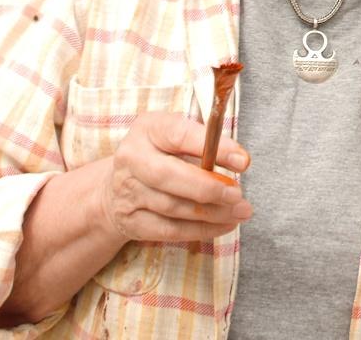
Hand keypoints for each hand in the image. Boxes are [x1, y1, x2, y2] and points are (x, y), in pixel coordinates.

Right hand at [97, 112, 252, 243]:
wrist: (117, 187)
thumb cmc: (160, 156)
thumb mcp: (177, 138)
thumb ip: (204, 145)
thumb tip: (239, 161)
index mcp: (147, 129)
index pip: (179, 134)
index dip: (213, 147)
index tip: (242, 160)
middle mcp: (131, 158)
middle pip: (168, 176)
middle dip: (209, 187)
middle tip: (238, 194)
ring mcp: (128, 192)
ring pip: (173, 207)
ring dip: (212, 212)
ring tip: (240, 211)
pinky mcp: (131, 221)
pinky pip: (170, 230)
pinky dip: (201, 230)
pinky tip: (224, 224)